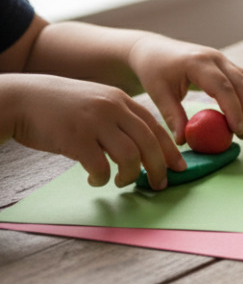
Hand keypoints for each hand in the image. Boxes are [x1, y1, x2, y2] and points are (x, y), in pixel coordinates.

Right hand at [5, 75, 185, 187]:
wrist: (22, 99)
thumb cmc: (61, 106)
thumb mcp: (97, 103)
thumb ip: (120, 119)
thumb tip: (144, 148)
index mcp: (120, 100)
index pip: (155, 127)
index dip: (170, 150)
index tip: (179, 168)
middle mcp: (112, 108)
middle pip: (149, 143)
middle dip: (159, 168)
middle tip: (159, 184)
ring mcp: (94, 123)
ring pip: (130, 156)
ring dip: (130, 175)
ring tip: (123, 181)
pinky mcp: (75, 138)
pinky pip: (100, 167)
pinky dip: (102, 179)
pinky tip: (96, 180)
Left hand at [127, 34, 242, 144]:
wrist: (154, 50)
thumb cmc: (154, 71)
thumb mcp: (158, 94)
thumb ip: (172, 117)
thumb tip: (183, 141)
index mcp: (197, 62)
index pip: (223, 87)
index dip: (234, 110)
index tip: (236, 131)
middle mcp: (215, 58)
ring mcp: (224, 59)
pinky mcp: (228, 64)